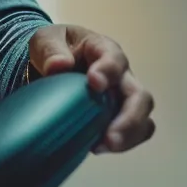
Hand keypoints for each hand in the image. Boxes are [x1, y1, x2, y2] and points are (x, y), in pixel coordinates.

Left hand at [28, 24, 155, 153]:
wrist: (52, 63)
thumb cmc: (53, 48)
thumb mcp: (44, 40)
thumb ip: (50, 49)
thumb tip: (58, 65)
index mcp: (103, 50)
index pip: (115, 59)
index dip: (108, 71)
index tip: (94, 82)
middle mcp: (120, 75)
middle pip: (139, 96)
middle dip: (129, 117)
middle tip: (110, 134)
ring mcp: (121, 98)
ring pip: (142, 119)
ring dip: (128, 136)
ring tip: (105, 146)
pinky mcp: (115, 117)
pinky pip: (131, 134)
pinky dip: (120, 144)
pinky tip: (96, 147)